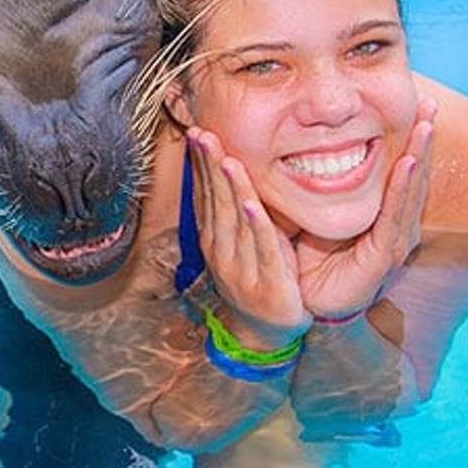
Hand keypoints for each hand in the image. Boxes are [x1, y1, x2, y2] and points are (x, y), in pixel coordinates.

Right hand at [188, 127, 312, 350]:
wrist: (267, 335)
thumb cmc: (258, 280)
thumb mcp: (240, 245)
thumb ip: (234, 212)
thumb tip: (228, 171)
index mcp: (214, 240)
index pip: (205, 195)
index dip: (201, 164)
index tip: (197, 132)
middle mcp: (222, 252)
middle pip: (216, 201)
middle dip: (209, 166)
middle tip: (204, 133)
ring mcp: (242, 269)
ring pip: (235, 222)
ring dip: (230, 188)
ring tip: (225, 157)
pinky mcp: (269, 284)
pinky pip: (262, 250)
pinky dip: (256, 225)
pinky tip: (251, 204)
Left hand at [294, 96, 437, 318]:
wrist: (300, 298)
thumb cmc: (307, 252)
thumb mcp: (314, 207)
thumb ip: (319, 179)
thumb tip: (307, 136)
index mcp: (383, 212)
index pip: (400, 168)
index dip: (408, 137)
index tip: (417, 102)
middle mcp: (395, 225)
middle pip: (413, 174)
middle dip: (422, 138)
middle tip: (431, 103)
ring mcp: (393, 241)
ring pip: (409, 190)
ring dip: (419, 155)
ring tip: (426, 124)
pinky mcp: (383, 257)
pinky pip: (394, 216)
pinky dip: (401, 188)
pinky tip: (408, 163)